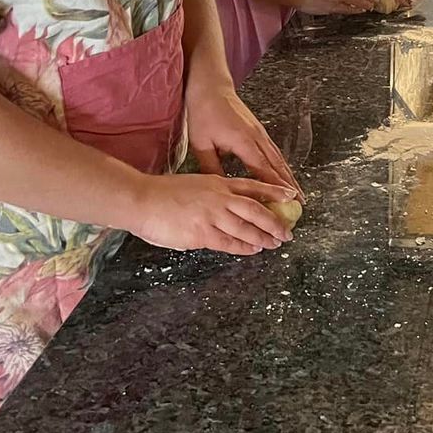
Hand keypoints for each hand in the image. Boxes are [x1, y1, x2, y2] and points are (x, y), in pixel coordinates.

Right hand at [128, 172, 295, 254]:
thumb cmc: (162, 194)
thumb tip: (225, 211)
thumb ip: (212, 197)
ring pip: (247, 227)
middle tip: (287, 231)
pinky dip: (244, 246)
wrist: (142, 200)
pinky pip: (229, 242)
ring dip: (263, 237)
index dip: (273, 191)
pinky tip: (254, 250)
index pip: (253, 186)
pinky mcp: (202, 233)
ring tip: (275, 243)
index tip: (291, 195)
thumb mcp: (194, 185)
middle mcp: (219, 196)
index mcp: (217, 182)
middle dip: (274, 221)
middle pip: (256, 209)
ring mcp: (212, 214)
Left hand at [185, 80, 302, 197]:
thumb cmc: (204, 114)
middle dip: (290, 184)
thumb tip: (221, 189)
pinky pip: (273, 151)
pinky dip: (281, 165)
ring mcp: (259, 133)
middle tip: (301, 202)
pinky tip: (284, 174)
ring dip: (289, 175)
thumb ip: (211, 168)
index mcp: (243, 141)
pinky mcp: (258, 130)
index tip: (288, 200)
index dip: (276, 186)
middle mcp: (256, 137)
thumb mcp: (201, 144)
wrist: (211, 88)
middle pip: (278, 164)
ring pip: (278, 157)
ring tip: (298, 192)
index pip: (263, 169)